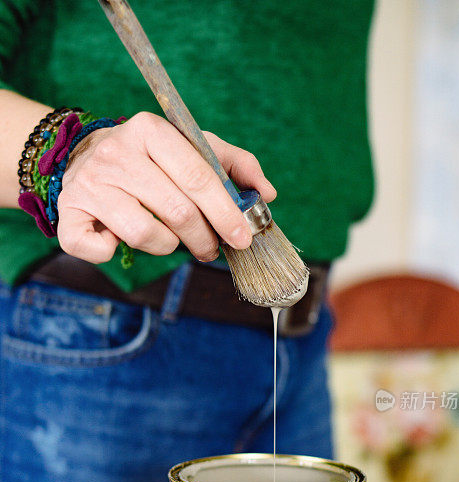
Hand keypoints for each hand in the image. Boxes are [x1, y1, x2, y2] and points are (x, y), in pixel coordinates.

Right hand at [57, 112, 276, 263]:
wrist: (81, 156)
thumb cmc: (148, 158)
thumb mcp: (190, 147)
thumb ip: (232, 164)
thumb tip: (267, 194)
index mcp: (150, 130)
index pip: (198, 177)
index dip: (225, 213)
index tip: (243, 238)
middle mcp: (116, 153)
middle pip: (176, 210)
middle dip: (204, 238)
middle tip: (211, 249)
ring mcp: (89, 183)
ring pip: (145, 234)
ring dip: (167, 246)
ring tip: (169, 238)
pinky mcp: (69, 213)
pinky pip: (99, 249)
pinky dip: (112, 252)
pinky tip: (117, 238)